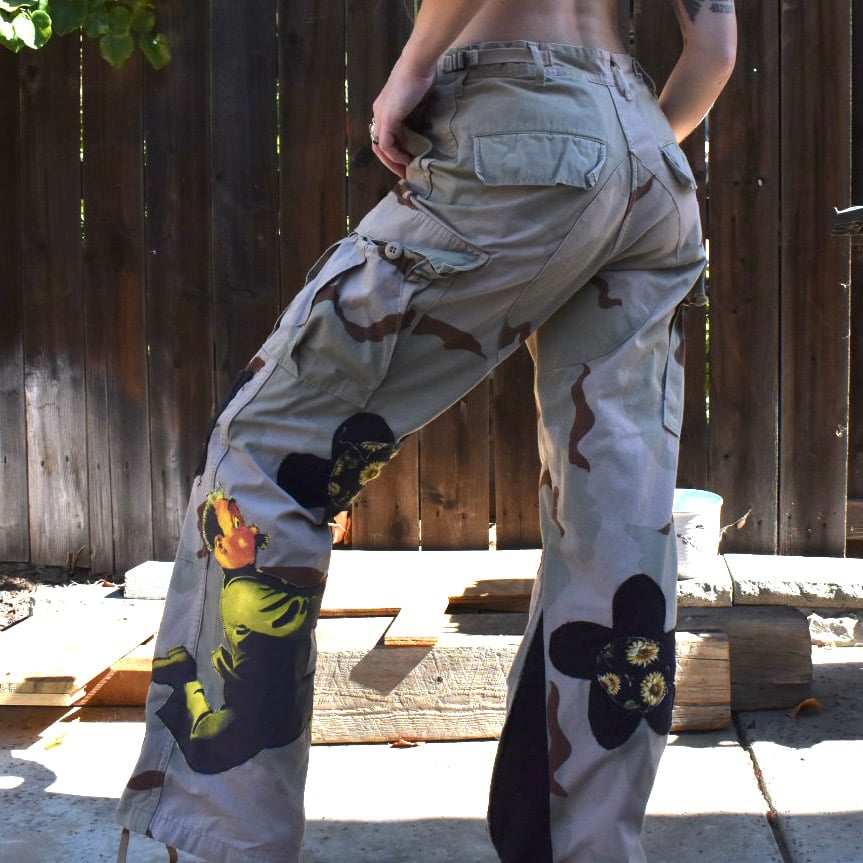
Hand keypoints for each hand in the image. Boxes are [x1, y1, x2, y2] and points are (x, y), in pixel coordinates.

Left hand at [370, 56, 435, 177]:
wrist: (417, 63)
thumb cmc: (422, 75)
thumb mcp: (418, 97)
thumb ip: (415, 111)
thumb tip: (424, 123)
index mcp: (384, 108)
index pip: (385, 136)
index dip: (395, 151)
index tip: (409, 161)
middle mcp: (378, 113)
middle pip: (380, 145)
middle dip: (393, 162)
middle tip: (406, 172)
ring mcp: (381, 116)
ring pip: (381, 148)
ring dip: (393, 162)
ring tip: (407, 171)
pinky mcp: (387, 119)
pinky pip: (386, 145)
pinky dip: (395, 155)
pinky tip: (406, 160)